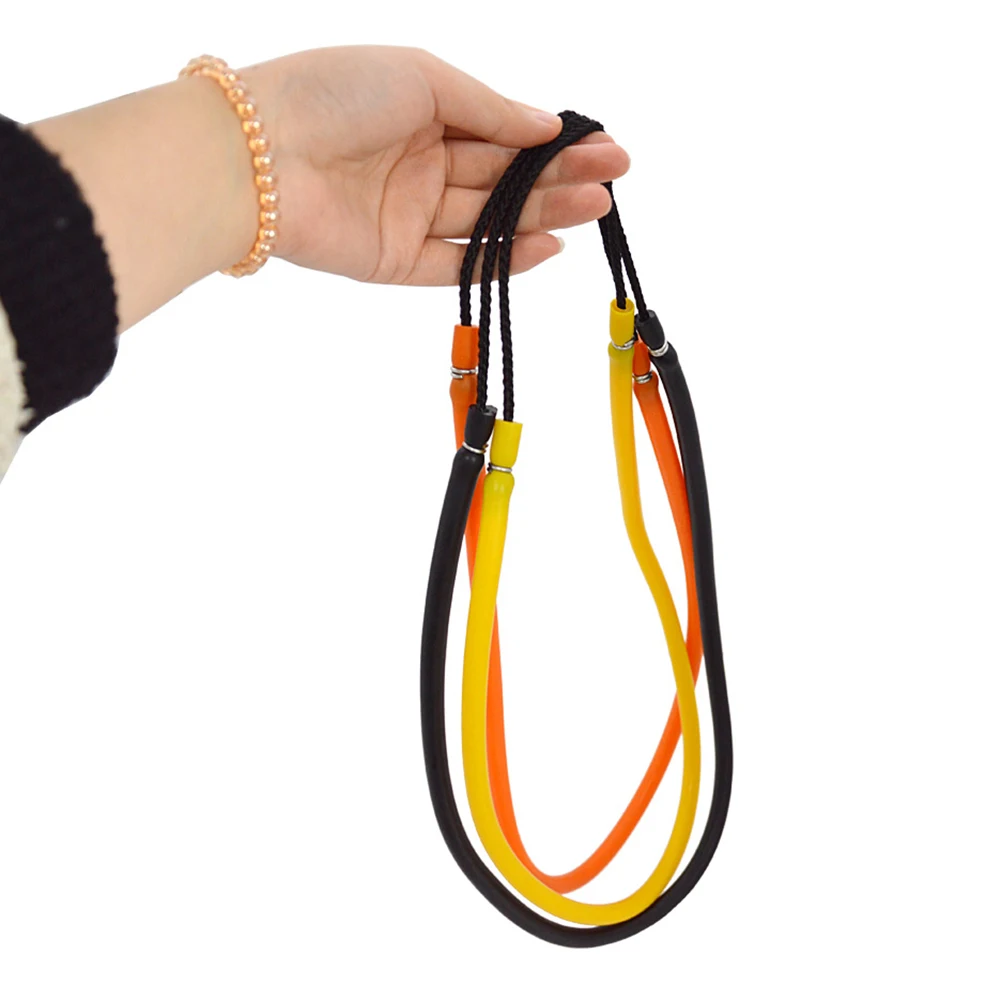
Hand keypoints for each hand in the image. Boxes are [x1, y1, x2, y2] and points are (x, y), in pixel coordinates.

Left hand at [242, 46, 629, 284]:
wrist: (259, 154)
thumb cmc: (334, 93)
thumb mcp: (424, 78)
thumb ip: (489, 110)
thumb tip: (545, 125)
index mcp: (424, 112)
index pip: (502, 132)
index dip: (553, 142)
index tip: (604, 147)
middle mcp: (419, 165)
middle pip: (503, 177)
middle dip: (560, 178)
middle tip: (613, 181)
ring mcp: (407, 214)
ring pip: (488, 219)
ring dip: (543, 215)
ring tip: (595, 208)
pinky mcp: (393, 260)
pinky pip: (457, 262)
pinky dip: (501, 258)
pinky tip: (547, 247)